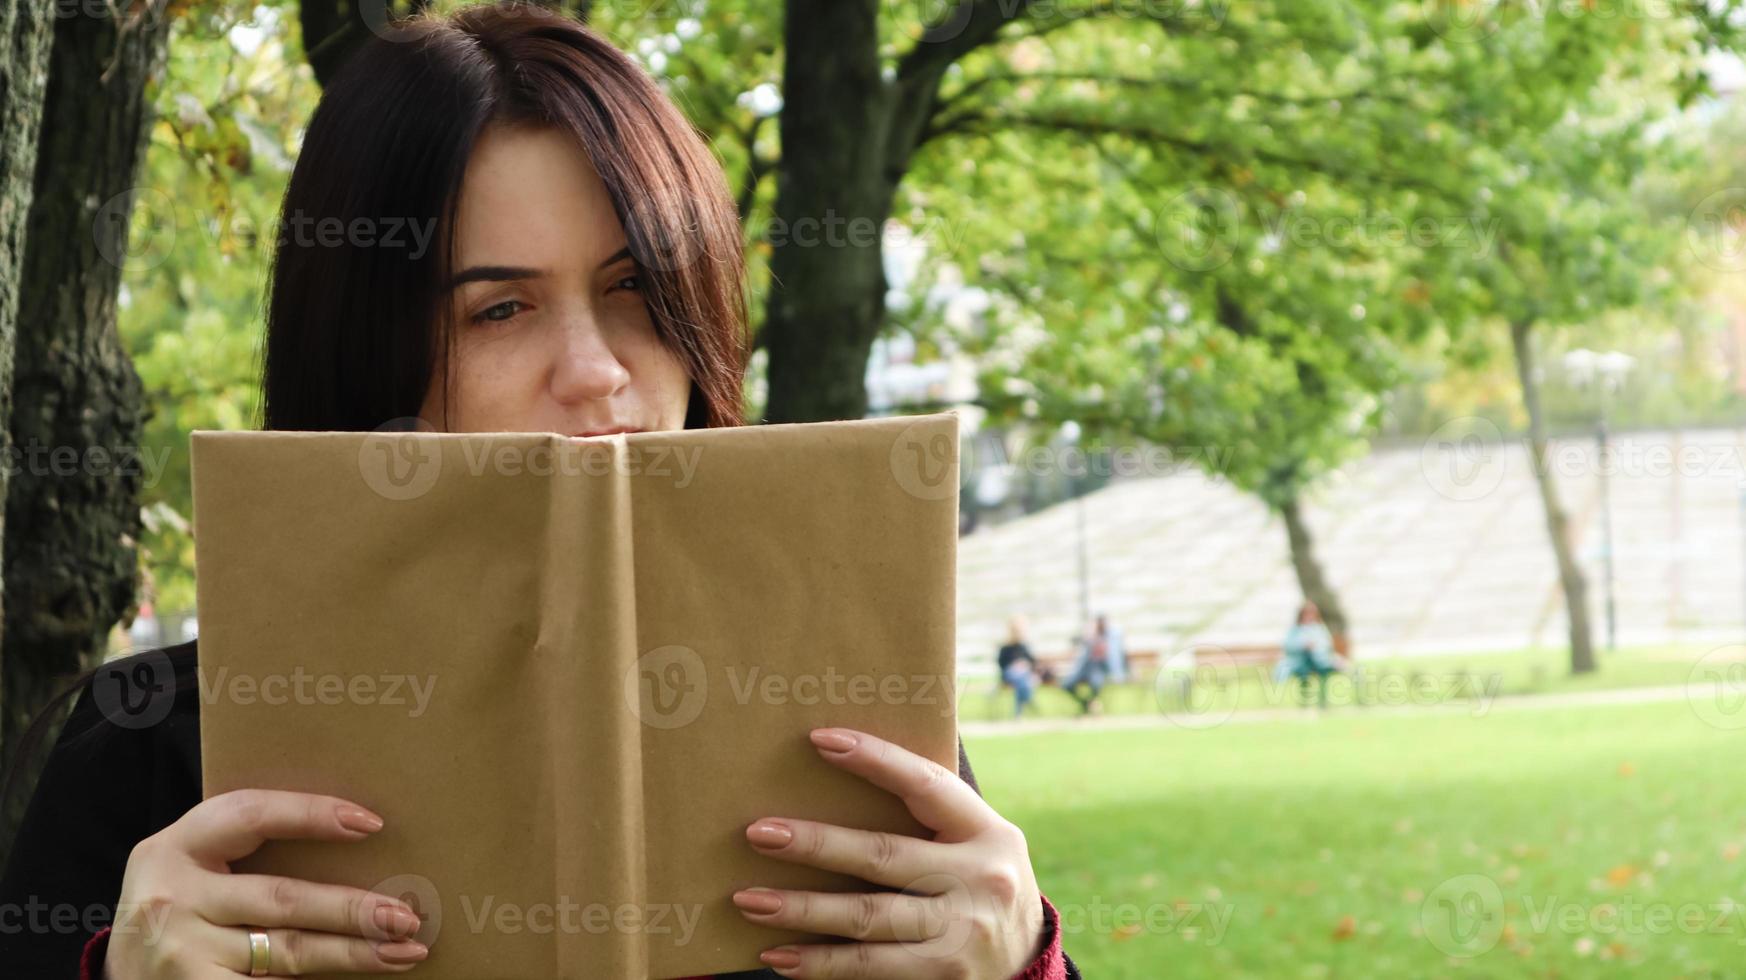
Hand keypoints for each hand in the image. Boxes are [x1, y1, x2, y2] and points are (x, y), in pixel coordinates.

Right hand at [104, 789, 426, 977]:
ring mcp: (178, 950)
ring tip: (404, 952)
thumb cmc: (179, 908)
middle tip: (406, 916)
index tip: (371, 823)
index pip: (252, 816)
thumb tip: (355, 840)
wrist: (119, 972)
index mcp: (177, 846)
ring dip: (352, 954)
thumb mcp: (195, 868)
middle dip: (352, 909)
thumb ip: (246, 850)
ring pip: (286, 951)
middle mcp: (172, 897)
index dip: (312, 814)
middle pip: (283, 899)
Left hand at [732, 728, 1045, 978]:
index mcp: (986, 831)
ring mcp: (962, 931)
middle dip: (817, 844)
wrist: (1028, 962)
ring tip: (750, 899)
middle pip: (884, 856)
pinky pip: (870, 967)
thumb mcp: (975, 842)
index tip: (822, 740)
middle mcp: (979, 879)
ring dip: (803, 909)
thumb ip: (927, 817)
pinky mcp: (943, 974)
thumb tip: (839, 775)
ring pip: (868, 917)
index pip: (926, 785)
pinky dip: (821, 963)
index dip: (876, 760)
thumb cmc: (978, 883)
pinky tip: (779, 955)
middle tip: (759, 833)